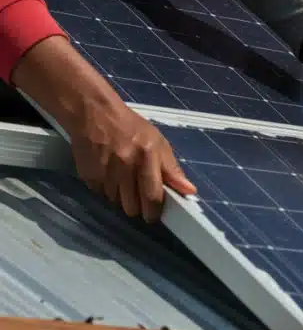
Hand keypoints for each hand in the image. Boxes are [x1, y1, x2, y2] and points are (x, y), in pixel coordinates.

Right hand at [71, 103, 195, 221]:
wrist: (93, 113)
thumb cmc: (131, 128)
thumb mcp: (158, 143)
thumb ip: (172, 169)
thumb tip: (189, 191)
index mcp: (147, 157)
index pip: (152, 196)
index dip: (154, 212)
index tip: (153, 216)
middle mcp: (125, 166)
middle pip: (131, 206)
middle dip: (137, 207)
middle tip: (138, 197)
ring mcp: (104, 171)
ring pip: (115, 202)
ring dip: (120, 197)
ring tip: (122, 180)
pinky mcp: (87, 174)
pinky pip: (99, 194)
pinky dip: (105, 190)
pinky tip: (108, 175)